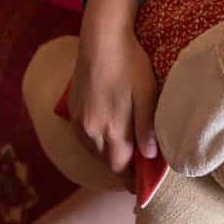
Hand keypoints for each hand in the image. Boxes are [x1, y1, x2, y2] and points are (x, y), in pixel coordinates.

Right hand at [67, 27, 158, 190]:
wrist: (101, 39)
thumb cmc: (130, 64)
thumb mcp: (148, 93)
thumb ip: (146, 127)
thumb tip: (150, 156)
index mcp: (112, 129)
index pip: (121, 167)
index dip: (132, 178)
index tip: (141, 185)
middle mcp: (91, 131)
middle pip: (107, 161)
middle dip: (122, 168)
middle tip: (138, 169)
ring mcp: (79, 122)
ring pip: (94, 151)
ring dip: (109, 155)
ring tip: (126, 152)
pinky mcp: (73, 111)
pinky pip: (85, 138)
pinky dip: (97, 142)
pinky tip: (108, 134)